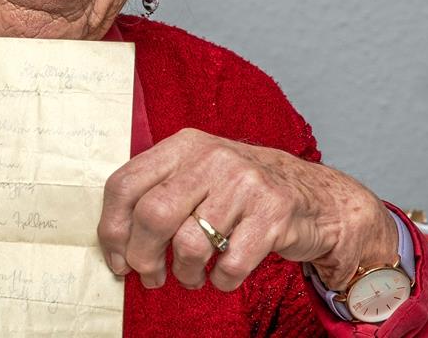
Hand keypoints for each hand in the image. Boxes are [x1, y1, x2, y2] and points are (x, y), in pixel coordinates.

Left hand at [97, 128, 396, 292]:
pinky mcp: (274, 212)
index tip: (117, 260)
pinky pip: (230, 263)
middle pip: (153, 214)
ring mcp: (245, 182)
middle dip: (143, 257)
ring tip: (191, 276)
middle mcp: (212, 156)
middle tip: (151, 276)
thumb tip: (116, 243)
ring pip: (190, 243)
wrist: (315, 196)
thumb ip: (157, 192)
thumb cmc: (240, 192)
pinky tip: (222, 276)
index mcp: (183, 145)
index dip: (112, 229)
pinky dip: (221, 281)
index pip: (125, 183)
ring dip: (184, 273)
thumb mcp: (197, 174)